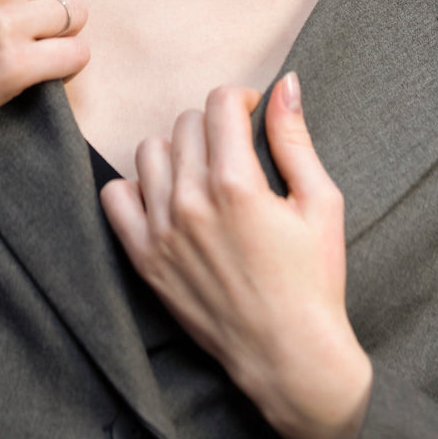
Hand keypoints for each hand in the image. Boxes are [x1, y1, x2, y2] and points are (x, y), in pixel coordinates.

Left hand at [100, 73, 371, 438]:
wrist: (289, 355)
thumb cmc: (313, 279)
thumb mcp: (321, 202)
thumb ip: (295, 138)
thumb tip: (286, 83)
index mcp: (237, 184)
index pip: (219, 104)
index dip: (241, 99)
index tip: (252, 115)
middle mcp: (192, 202)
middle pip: (186, 123)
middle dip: (214, 125)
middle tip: (235, 151)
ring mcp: (162, 231)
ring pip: (150, 151)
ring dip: (177, 151)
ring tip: (203, 173)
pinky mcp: (144, 259)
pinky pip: (116, 197)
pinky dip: (138, 188)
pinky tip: (168, 197)